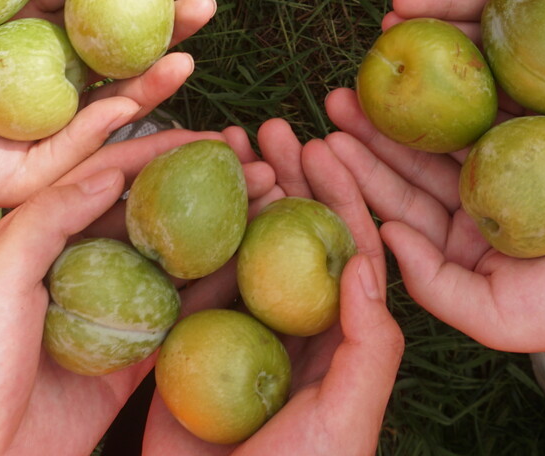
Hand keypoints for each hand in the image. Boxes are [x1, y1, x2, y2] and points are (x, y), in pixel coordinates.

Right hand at [0, 0, 216, 206]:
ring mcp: (25, 24)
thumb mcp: (24, 176)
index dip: (163, 66)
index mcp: (71, 103)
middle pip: (120, 25)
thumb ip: (81, 146)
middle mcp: (56, 59)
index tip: (191, 53)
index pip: (129, 81)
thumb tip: (136, 115)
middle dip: (161, 4)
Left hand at [0, 132, 273, 455]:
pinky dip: (217, 301)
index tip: (215, 137)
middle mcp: (76, 271)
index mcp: (37, 239)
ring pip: (174, 269)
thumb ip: (46, 220)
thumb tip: (107, 168)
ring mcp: (104, 320)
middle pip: (152, 218)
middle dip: (207, 191)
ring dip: (224, 240)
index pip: (107, 180)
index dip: (161, 154)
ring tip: (275, 212)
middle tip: (263, 172)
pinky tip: (254, 278)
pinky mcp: (124, 368)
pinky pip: (178, 327)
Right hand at [143, 121, 402, 453]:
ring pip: (242, 244)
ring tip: (226, 140)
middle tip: (267, 125)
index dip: (338, 192)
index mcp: (343, 338)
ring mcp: (240, 332)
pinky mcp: (188, 343)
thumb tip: (370, 259)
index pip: (349, 247)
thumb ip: (370, 345)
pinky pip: (189, 277)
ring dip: (237, 191)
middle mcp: (294, 328)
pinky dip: (186, 233)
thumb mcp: (349, 419)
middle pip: (294, 233)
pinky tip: (174, 195)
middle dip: (286, 175)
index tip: (320, 142)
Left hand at [322, 94, 544, 355]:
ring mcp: (507, 169)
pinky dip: (473, 83)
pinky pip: (500, 106)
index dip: (357, 177)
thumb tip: (383, 236)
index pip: (396, 206)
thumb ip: (434, 284)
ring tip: (377, 69)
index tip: (323, 146)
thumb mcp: (496, 315)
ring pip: (449, 129)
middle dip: (373, 130)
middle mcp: (474, 204)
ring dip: (415, 101)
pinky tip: (445, 55)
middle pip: (413, 161)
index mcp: (456, 246)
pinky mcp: (543, 139)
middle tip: (334, 97)